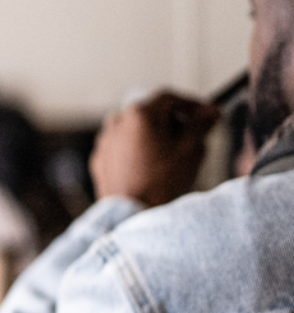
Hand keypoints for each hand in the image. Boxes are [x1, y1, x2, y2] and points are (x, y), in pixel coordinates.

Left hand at [90, 91, 219, 206]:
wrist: (131, 214)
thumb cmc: (161, 183)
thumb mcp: (191, 149)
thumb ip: (201, 125)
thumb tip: (212, 111)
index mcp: (139, 114)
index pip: (170, 98)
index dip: (193, 105)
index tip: (208, 115)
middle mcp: (116, 122)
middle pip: (152, 113)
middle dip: (175, 123)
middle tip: (195, 139)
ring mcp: (105, 141)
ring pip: (138, 131)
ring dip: (157, 138)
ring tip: (174, 159)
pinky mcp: (100, 158)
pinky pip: (125, 147)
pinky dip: (140, 151)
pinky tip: (154, 169)